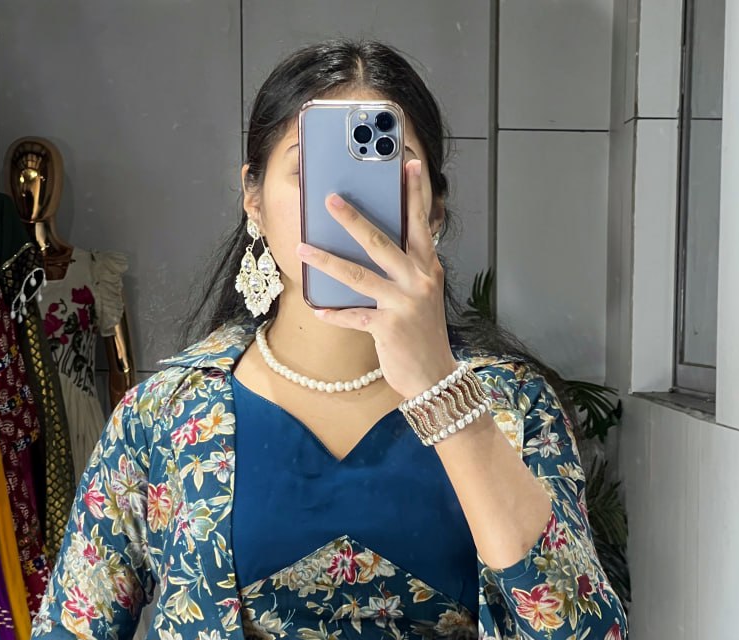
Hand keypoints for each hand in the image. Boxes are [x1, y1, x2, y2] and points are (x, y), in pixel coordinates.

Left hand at [295, 158, 457, 401]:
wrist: (434, 377)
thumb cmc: (422, 334)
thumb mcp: (421, 296)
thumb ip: (404, 271)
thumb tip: (369, 249)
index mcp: (427, 268)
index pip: (419, 223)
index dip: (413, 193)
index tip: (407, 162)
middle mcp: (418, 281)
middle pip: (381, 242)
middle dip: (353, 219)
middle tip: (330, 199)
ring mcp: (404, 304)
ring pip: (359, 276)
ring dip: (327, 261)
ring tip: (304, 248)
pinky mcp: (389, 327)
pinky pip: (353, 316)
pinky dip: (334, 313)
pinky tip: (317, 307)